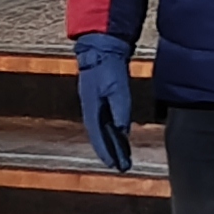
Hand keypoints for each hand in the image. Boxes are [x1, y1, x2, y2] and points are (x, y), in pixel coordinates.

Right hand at [72, 33, 136, 175]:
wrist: (101, 46)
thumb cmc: (107, 65)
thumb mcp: (118, 87)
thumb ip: (120, 108)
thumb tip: (123, 129)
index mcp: (91, 107)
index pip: (97, 134)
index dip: (105, 151)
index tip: (113, 165)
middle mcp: (91, 107)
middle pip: (100, 135)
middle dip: (110, 151)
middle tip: (120, 166)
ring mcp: (94, 102)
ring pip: (103, 128)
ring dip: (112, 143)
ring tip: (123, 157)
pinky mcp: (101, 96)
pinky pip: (107, 119)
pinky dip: (113, 130)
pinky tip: (121, 135)